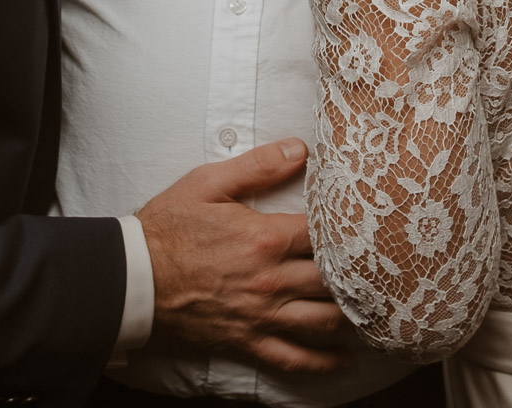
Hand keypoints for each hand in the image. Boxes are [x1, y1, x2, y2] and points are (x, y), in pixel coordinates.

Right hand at [139, 138, 350, 373]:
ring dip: (351, 316)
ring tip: (370, 307)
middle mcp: (270, 280)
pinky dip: (325, 362)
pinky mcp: (248, 340)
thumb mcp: (207, 183)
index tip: (365, 225)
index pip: (325, 234)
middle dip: (358, 274)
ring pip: (324, 321)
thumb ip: (257, 166)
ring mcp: (261, 315)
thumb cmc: (168, 227)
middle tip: (378, 268)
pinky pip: (295, 358)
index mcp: (264, 238)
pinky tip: (345, 359)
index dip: (350, 230)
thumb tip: (301, 149)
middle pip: (334, 280)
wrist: (133, 277)